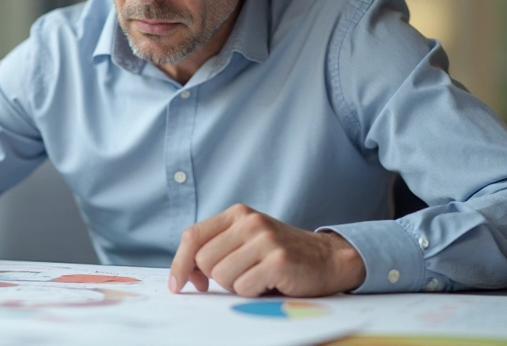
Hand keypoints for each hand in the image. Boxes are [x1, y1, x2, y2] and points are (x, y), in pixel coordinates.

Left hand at [169, 204, 364, 296]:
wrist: (329, 258)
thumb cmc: (280, 254)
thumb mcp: (247, 240)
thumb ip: (217, 248)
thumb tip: (185, 276)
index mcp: (237, 214)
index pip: (192, 237)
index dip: (180, 264)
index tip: (177, 285)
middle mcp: (249, 222)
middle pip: (204, 261)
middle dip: (216, 278)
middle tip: (240, 277)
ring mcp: (265, 239)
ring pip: (222, 276)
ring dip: (236, 286)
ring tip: (257, 278)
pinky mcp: (278, 261)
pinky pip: (244, 288)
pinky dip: (253, 293)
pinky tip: (270, 283)